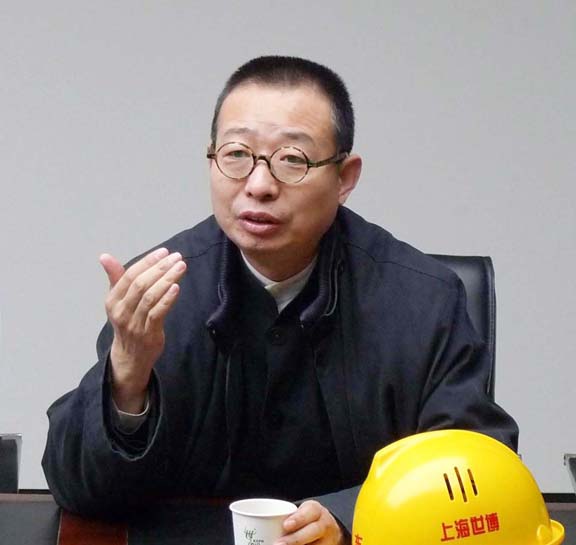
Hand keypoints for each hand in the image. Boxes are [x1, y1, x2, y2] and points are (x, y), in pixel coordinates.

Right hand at [100, 247, 186, 412]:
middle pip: (140, 284)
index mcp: (112, 300)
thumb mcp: (118, 301)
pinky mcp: (148, 333)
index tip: (164, 252)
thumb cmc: (127, 322)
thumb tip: (104, 256)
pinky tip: (176, 287)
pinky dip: (167, 299)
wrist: (130, 356)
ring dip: (167, 280)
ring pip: (150, 297)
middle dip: (160, 268)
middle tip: (177, 257)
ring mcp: (134, 323)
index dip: (147, 262)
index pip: (129, 276)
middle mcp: (121, 311)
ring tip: (181, 267)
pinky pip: (158, 313)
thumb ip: (116, 278)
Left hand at [276, 501, 344, 544]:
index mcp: (315, 511)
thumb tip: (255, 525)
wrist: (327, 529)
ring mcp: (327, 541)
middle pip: (312, 531)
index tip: (285, 525)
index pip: (309, 512)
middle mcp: (324, 525)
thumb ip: (283, 518)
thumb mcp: (299, 513)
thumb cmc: (304, 520)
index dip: (298, 519)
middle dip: (294, 540)